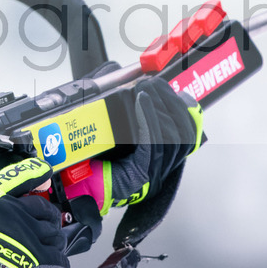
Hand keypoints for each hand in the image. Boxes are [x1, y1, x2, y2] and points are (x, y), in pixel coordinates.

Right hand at [0, 158, 68, 267]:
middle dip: (49, 217)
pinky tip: (59, 267)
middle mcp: (15, 211)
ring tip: (54, 246)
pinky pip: (58, 259)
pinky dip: (61, 264)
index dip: (36, 172)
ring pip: (55, 234)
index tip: (44, 172)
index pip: (22, 176)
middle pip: (45, 209)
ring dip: (56, 241)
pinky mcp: (35, 258)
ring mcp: (28, 234)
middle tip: (48, 224)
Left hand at [74, 64, 202, 215]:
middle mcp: (161, 167)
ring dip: (160, 108)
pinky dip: (148, 118)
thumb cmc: (96, 159)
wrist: (79, 182)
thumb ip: (132, 115)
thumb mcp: (119, 133)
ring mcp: (153, 172)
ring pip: (172, 138)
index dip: (185, 111)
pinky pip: (152, 142)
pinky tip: (141, 101)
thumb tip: (137, 85)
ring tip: (146, 89)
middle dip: (172, 104)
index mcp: (160, 158)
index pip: (187, 134)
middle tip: (155, 84)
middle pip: (184, 135)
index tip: (172, 90)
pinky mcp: (141, 172)